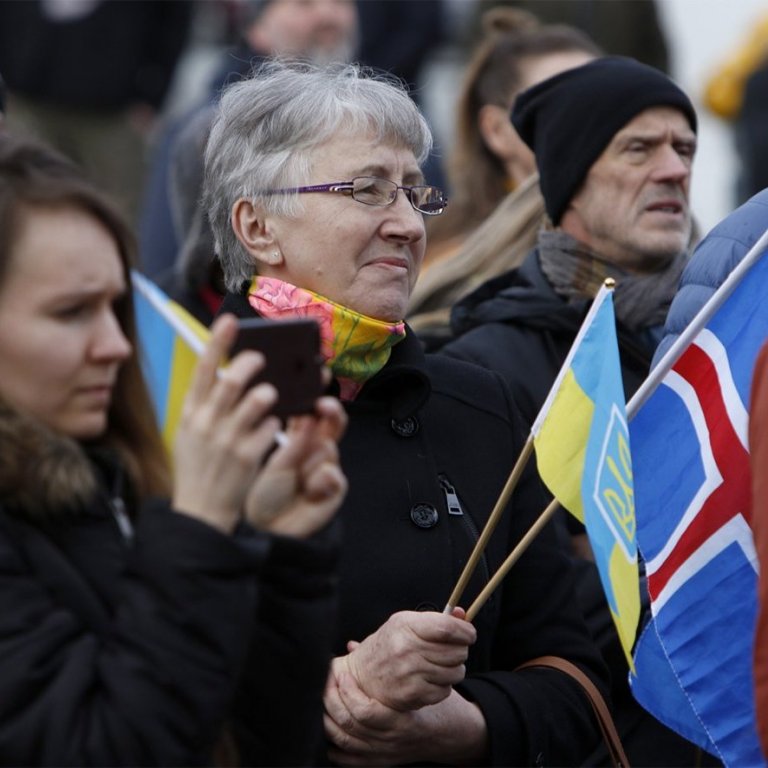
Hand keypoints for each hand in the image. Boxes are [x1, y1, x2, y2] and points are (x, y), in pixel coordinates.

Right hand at [172, 314, 281, 532]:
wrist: (200, 512)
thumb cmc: (199, 467)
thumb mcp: (190, 433)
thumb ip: (207, 407)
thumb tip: (231, 376)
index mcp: (191, 413)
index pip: (203, 369)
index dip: (218, 341)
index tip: (231, 320)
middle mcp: (206, 424)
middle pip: (232, 379)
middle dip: (251, 363)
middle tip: (262, 360)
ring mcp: (227, 441)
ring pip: (258, 400)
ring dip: (269, 393)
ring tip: (270, 395)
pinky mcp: (248, 458)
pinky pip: (271, 428)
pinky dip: (275, 424)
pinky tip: (272, 428)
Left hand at [244, 396, 347, 536]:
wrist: (265, 530)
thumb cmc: (260, 493)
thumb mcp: (273, 461)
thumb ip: (292, 440)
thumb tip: (302, 413)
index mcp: (296, 436)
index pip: (310, 408)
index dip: (315, 392)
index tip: (318, 374)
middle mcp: (314, 448)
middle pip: (331, 423)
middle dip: (331, 413)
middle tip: (324, 406)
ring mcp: (325, 466)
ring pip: (330, 449)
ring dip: (315, 458)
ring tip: (300, 472)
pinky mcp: (333, 488)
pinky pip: (335, 476)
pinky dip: (321, 481)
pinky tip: (310, 489)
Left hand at [324, 665, 487, 764]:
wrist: (450, 733)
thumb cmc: (435, 703)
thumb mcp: (419, 682)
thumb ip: (386, 665)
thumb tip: (352, 646)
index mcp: (402, 720)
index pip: (365, 712)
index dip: (347, 693)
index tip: (339, 673)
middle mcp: (391, 740)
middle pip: (349, 726)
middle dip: (330, 702)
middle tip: (324, 682)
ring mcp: (384, 753)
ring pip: (345, 742)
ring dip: (328, 721)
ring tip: (322, 700)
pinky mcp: (380, 762)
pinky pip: (349, 761)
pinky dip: (334, 747)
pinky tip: (329, 731)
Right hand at [341, 609, 476, 710]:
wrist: (361, 676)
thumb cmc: (387, 645)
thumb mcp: (406, 623)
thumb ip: (436, 619)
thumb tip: (463, 615)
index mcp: (406, 626)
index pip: (448, 628)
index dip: (465, 631)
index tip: (469, 633)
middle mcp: (407, 650)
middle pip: (457, 651)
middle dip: (460, 649)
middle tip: (450, 649)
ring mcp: (410, 674)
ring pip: (456, 672)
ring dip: (453, 668)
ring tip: (439, 664)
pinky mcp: (413, 695)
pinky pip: (446, 690)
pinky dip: (443, 685)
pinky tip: (430, 678)